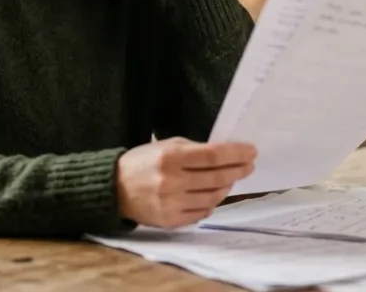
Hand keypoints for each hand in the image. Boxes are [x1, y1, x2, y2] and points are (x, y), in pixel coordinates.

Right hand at [115, 137, 256, 228]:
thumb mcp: (165, 145)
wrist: (114, 189)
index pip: (213, 156)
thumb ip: (194, 150)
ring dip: (226, 187)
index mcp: (170, 157)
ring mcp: (171, 203)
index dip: (236, 154)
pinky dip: (211, 203)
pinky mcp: (170, 220)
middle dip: (238, 170)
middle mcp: (172, 181)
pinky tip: (213, 195)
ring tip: (230, 180)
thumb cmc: (142, 162)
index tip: (251, 151)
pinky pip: (201, 213)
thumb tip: (225, 155)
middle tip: (249, 165)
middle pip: (216, 177)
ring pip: (212, 197)